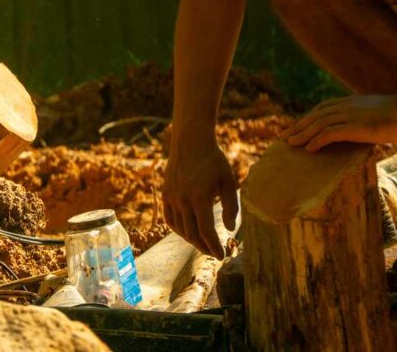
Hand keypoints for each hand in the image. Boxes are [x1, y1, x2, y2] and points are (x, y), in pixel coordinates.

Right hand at [162, 140, 238, 258]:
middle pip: (192, 233)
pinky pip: (170, 219)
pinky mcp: (165, 194)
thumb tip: (230, 229)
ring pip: (179, 229)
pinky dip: (179, 230)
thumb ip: (231, 206)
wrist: (190, 141)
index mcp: (199, 197)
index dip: (214, 246)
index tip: (222, 256)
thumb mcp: (228, 180)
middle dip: (204, 247)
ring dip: (192, 240)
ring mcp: (171, 197)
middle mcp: (182, 199)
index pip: (206, 231)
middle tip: (215, 254)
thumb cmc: (213, 160)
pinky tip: (189, 232)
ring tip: (204, 244)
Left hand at [280, 93, 396, 151]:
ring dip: (302, 134)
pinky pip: (329, 133)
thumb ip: (368, 116)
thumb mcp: (380, 111)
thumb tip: (367, 124)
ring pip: (317, 125)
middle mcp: (345, 106)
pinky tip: (309, 148)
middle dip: (298, 126)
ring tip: (290, 143)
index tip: (297, 126)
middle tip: (284, 136)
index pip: (322, 109)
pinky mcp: (354, 126)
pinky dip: (316, 140)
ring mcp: (349, 115)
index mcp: (350, 102)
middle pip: (314, 116)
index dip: (308, 118)